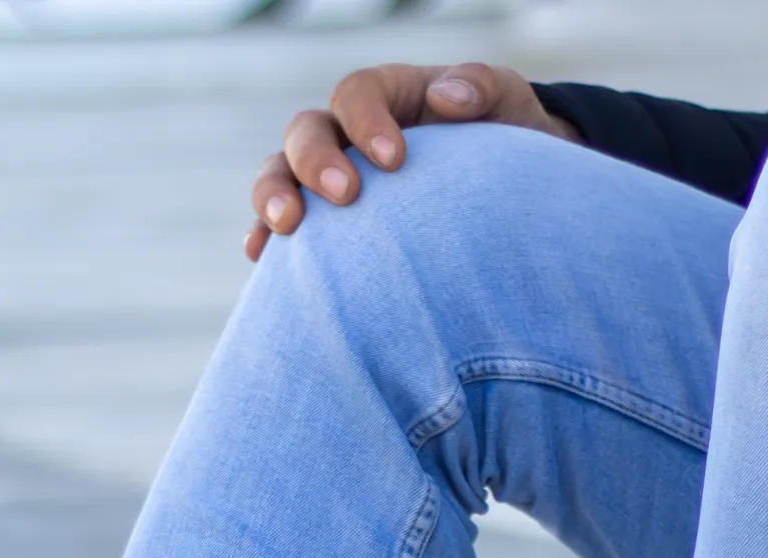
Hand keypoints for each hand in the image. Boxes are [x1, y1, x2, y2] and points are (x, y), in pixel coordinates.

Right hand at [245, 63, 578, 261]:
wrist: (502, 197)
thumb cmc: (505, 142)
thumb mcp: (508, 104)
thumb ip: (482, 89)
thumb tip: (448, 98)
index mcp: (386, 97)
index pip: (356, 94)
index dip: (366, 122)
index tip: (395, 160)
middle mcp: (345, 135)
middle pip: (305, 131)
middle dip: (315, 161)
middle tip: (346, 196)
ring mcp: (325, 180)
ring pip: (278, 174)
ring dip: (273, 197)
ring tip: (288, 228)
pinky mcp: (321, 226)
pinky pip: (278, 226)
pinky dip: (263, 238)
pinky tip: (260, 258)